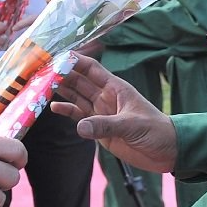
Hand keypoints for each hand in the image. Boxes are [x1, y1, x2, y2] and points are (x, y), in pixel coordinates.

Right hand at [50, 54, 176, 172]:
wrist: (167, 151)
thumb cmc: (156, 131)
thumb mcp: (131, 125)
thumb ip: (105, 125)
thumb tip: (80, 127)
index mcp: (116, 88)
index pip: (91, 68)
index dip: (74, 60)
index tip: (55, 56)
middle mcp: (105, 97)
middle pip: (79, 81)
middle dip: (61, 74)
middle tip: (40, 70)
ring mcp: (101, 112)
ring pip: (76, 97)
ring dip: (61, 90)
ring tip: (41, 85)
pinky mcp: (99, 128)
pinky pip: (79, 115)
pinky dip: (67, 111)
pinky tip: (53, 107)